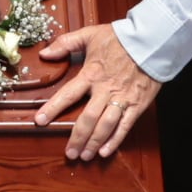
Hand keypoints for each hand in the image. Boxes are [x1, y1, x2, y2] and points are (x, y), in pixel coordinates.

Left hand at [32, 22, 161, 159]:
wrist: (152, 41)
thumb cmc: (120, 38)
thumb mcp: (90, 34)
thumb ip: (66, 43)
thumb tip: (44, 53)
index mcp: (91, 74)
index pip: (67, 94)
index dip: (52, 108)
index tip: (40, 121)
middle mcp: (104, 90)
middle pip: (87, 119)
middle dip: (76, 138)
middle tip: (69, 153)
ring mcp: (122, 99)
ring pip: (105, 126)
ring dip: (93, 143)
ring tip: (85, 156)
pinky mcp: (137, 105)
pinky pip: (125, 126)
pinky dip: (115, 140)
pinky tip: (105, 151)